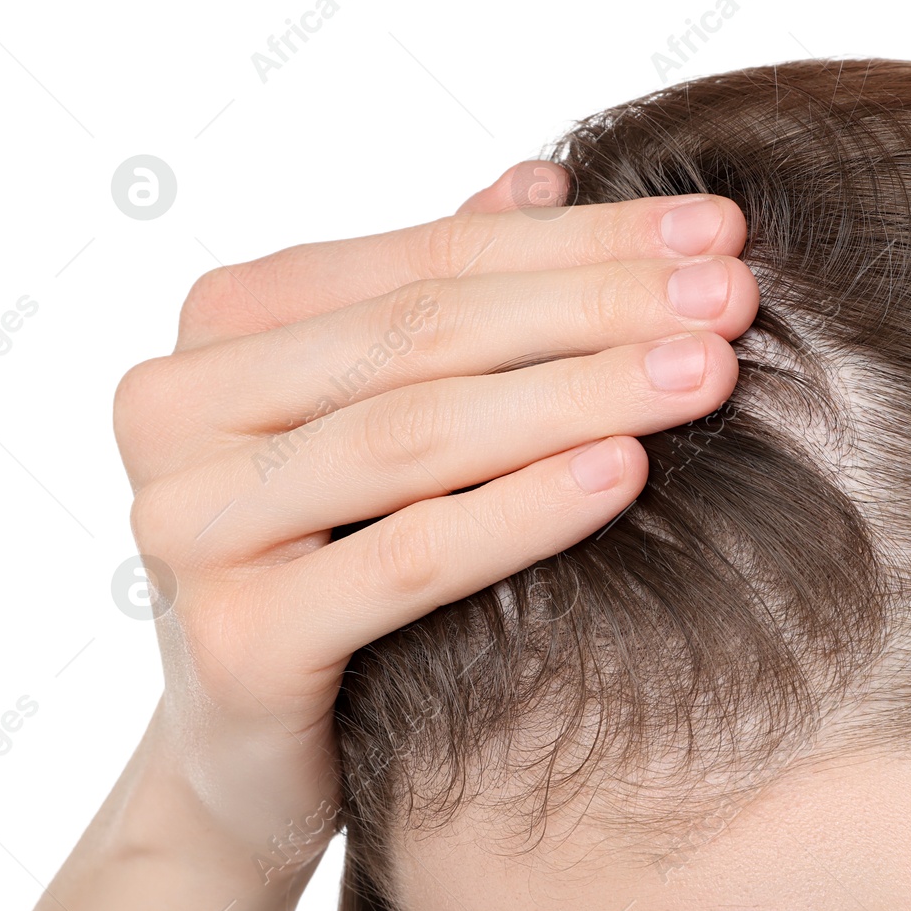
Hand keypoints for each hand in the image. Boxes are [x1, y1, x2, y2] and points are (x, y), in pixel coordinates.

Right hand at [9, 162, 757, 910]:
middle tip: (733, 296)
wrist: (259, 735)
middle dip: (598, 307)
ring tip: (706, 371)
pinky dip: (522, 510)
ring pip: (416, 436)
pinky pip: (406, 560)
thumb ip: (440, 294)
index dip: (586, 239)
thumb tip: (544, 175)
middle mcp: (178, 406)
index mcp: (226, 323)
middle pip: (426, 335)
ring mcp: (189, 524)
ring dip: (579, 393)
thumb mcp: (383, 405)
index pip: (433, 259)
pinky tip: (626, 473)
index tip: (718, 230)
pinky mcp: (235, 644)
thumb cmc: (338, 547)